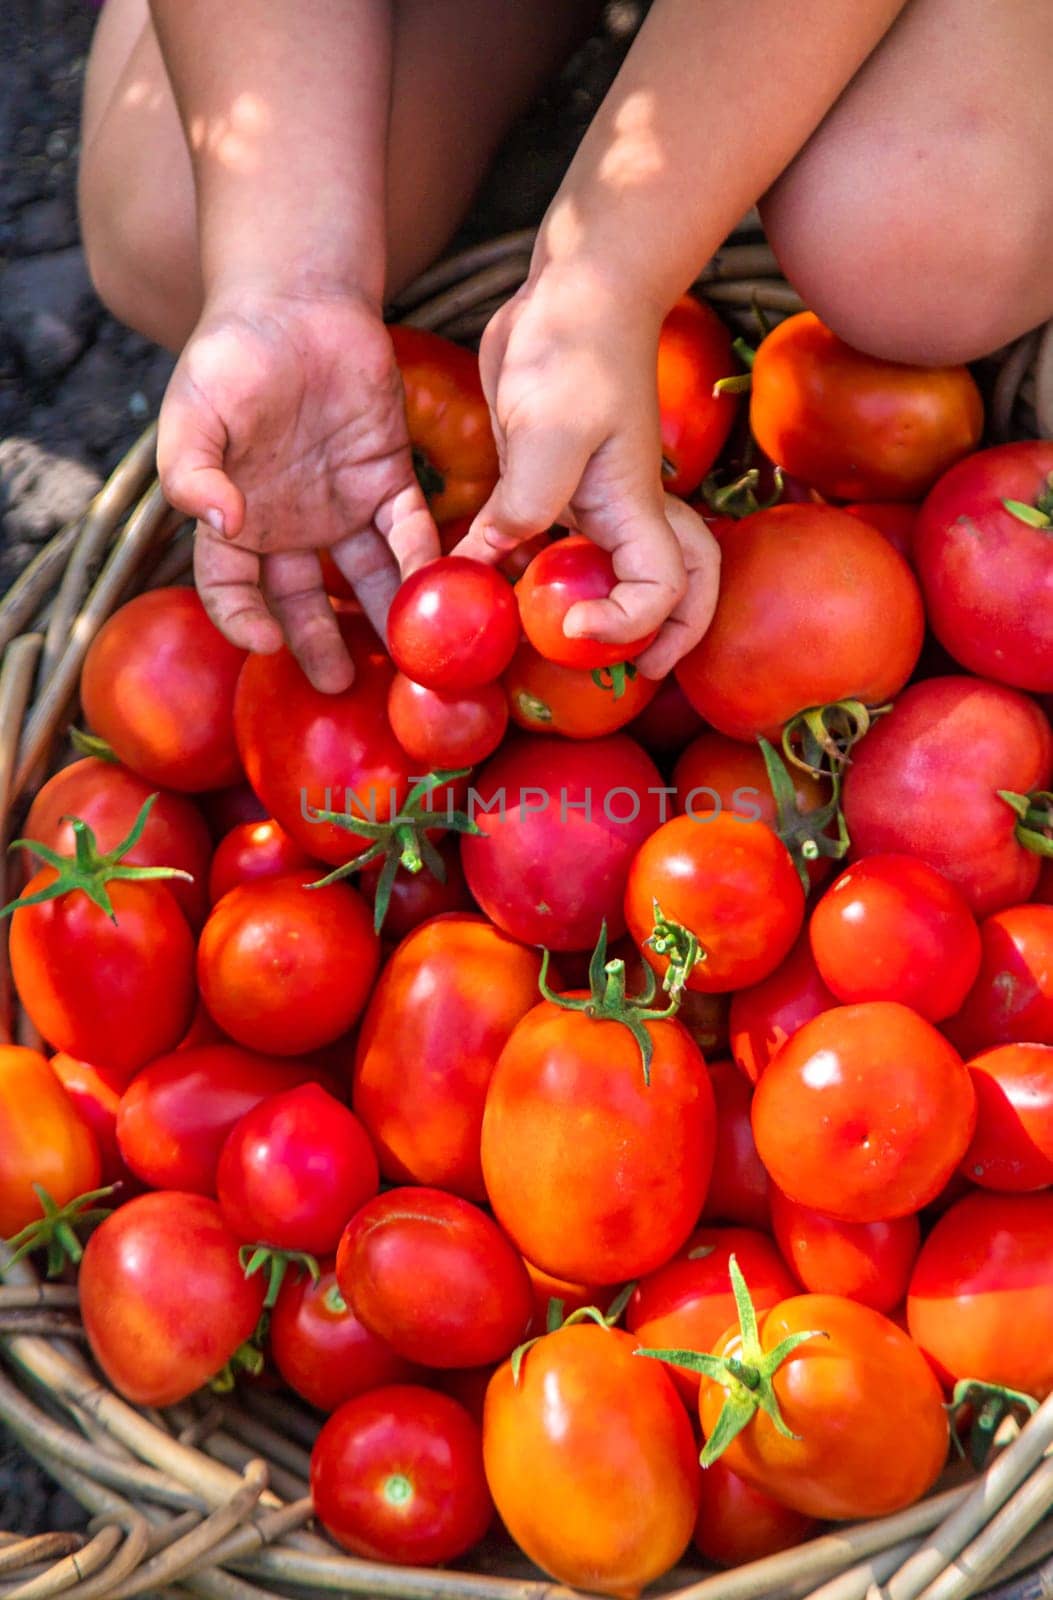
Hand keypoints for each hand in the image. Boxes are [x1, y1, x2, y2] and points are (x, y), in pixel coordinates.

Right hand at [156, 288, 439, 692]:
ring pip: (363, 576)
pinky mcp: (388, 479)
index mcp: (235, 518)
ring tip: (401, 657)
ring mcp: (341, 505)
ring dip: (382, 615)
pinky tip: (432, 583)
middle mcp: (288, 524)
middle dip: (318, 643)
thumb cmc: (232, 352)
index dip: (241, 619)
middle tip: (336, 685)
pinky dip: (420, 556)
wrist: (297, 297)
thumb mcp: (195, 409)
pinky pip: (407, 529)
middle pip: (303, 599)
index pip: (231, 587)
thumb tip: (217, 524)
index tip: (264, 643)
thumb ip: (191, 468)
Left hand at [453, 267, 719, 676]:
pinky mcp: (546, 485)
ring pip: (606, 576)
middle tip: (632, 674)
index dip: (630, 623)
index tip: (575, 625)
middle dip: (661, 640)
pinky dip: (522, 574)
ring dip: (589, 616)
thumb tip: (486, 561)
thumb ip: (524, 501)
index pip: (663, 591)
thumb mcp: (548, 427)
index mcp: (635, 506)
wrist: (575, 287)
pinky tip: (481, 585)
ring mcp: (587, 501)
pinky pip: (544, 546)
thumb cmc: (578, 346)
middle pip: (673, 593)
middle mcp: (620, 513)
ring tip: (548, 649)